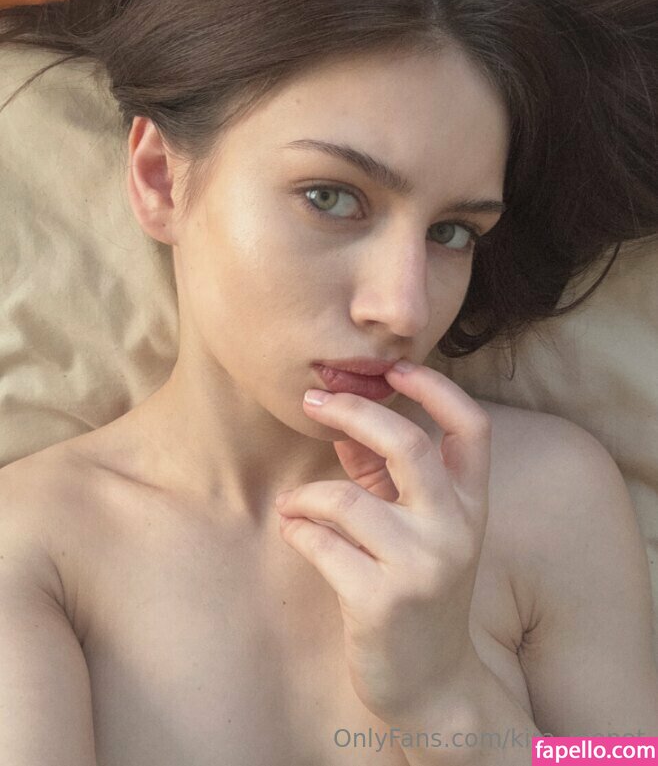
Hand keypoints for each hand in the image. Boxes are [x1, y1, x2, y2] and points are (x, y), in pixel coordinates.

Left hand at [275, 360, 490, 725]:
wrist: (433, 683)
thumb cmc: (417, 588)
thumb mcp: (414, 527)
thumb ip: (383, 475)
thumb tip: (341, 420)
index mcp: (471, 505)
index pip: (471, 427)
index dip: (436, 388)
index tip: (396, 366)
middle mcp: (455, 530)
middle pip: (410, 444)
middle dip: (354, 411)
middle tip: (314, 400)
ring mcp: (421, 567)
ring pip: (346, 499)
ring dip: (305, 495)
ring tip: (292, 505)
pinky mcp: (381, 602)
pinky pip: (320, 544)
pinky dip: (298, 530)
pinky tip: (294, 533)